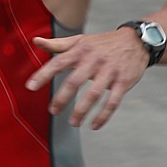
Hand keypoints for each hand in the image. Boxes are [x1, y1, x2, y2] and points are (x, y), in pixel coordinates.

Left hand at [26, 29, 149, 129]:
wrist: (136, 41)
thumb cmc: (103, 43)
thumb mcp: (80, 40)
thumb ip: (58, 45)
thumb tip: (35, 42)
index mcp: (80, 51)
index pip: (58, 63)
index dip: (43, 74)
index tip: (30, 87)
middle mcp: (94, 61)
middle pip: (74, 82)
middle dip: (62, 99)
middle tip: (53, 111)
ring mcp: (110, 72)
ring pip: (93, 94)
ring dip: (81, 111)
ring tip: (73, 123)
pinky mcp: (124, 82)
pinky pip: (113, 102)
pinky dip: (103, 116)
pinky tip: (94, 125)